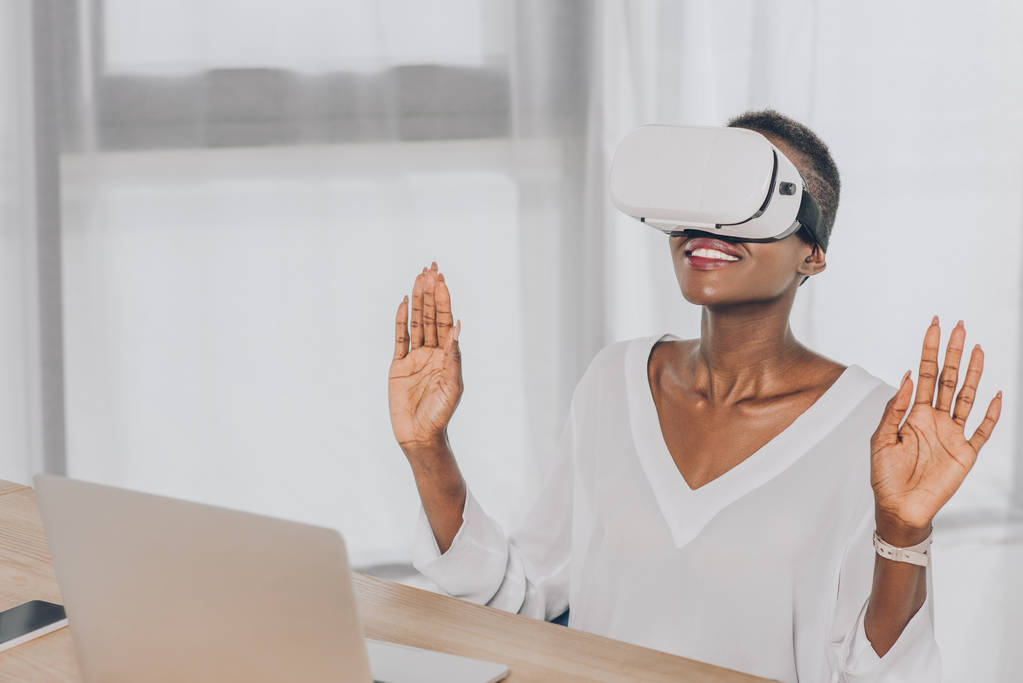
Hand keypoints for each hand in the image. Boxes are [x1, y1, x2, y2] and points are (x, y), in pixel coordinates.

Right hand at [388, 262, 462, 452]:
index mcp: (447, 355)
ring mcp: (414, 357)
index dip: (443, 300)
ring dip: (417, 300)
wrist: (420, 435)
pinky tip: (403, 303)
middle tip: (430, 269)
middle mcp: (432, 352)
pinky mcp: (398, 366)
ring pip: (416, 323)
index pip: (445, 321)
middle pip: (430, 316)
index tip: (442, 280)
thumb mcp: (452, 385)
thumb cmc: (441, 414)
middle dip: (431, 293)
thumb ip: (453, 357)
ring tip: (418, 278)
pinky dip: (400, 321)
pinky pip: (399, 339)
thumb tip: (457, 327)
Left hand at [870, 317, 1002, 542]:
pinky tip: (995, 395)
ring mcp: (952, 435)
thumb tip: (907, 378)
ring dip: (972, 374)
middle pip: (947, 379)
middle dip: (953, 353)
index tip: (934, 326)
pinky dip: (990, 414)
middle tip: (960, 327)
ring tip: (977, 349)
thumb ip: (894, 410)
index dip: (929, 351)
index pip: (924, 375)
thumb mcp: (881, 439)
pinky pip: (982, 430)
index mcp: (913, 414)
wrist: (898, 508)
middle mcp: (935, 420)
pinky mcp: (965, 454)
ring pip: (966, 397)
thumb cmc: (884, 476)